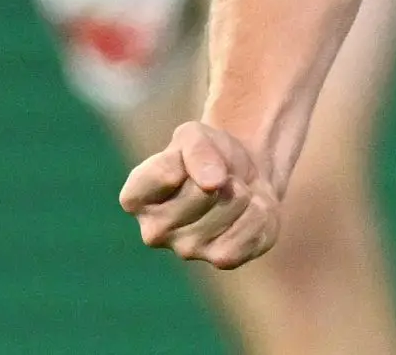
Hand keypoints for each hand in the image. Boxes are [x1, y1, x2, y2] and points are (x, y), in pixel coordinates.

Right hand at [120, 122, 280, 268]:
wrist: (244, 175)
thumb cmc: (208, 155)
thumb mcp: (194, 135)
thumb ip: (197, 150)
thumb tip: (212, 184)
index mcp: (136, 198)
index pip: (165, 173)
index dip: (191, 155)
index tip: (190, 156)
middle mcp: (154, 232)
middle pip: (203, 191)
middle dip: (221, 173)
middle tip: (217, 176)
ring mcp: (187, 250)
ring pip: (230, 206)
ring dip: (242, 190)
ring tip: (232, 192)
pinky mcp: (222, 259)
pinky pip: (250, 230)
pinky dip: (260, 211)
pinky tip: (248, 210)